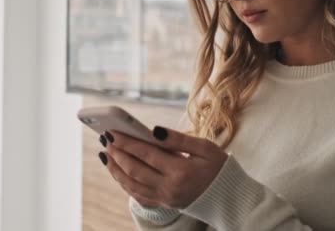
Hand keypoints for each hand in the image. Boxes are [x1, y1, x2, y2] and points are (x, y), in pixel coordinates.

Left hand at [99, 126, 227, 209]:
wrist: (229, 197)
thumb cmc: (219, 168)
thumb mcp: (205, 148)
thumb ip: (179, 139)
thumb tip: (154, 131)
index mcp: (181, 171)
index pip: (147, 154)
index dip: (128, 142)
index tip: (113, 131)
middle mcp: (169, 187)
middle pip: (135, 170)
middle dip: (118, 154)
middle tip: (105, 139)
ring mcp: (165, 198)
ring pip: (132, 185)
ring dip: (116, 169)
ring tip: (106, 154)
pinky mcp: (164, 204)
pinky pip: (138, 195)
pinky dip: (125, 182)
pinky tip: (118, 171)